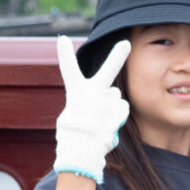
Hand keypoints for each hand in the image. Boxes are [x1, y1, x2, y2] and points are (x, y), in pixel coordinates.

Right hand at [53, 35, 129, 183]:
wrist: (82, 151)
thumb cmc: (74, 134)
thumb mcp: (73, 113)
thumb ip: (88, 99)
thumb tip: (111, 93)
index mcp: (76, 93)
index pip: (69, 70)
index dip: (65, 54)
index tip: (62, 38)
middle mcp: (92, 94)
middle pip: (108, 71)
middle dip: (117, 56)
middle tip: (126, 43)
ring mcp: (107, 102)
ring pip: (116, 97)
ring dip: (112, 105)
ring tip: (101, 120)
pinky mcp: (118, 111)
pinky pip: (123, 108)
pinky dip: (118, 115)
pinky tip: (108, 124)